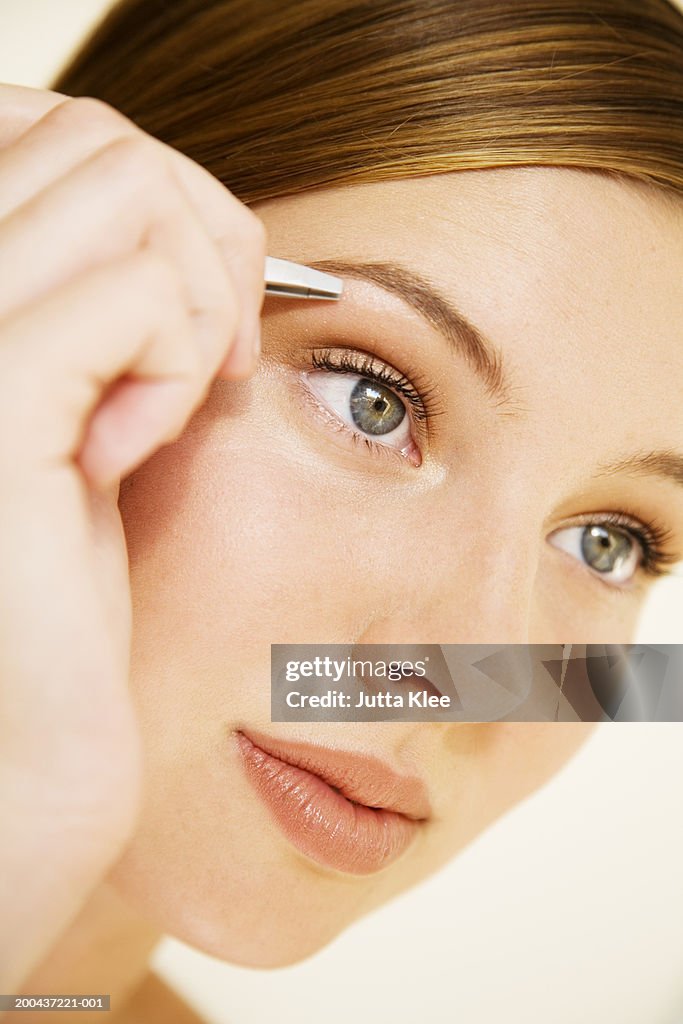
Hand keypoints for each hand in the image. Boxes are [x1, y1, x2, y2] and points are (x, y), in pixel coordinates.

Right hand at [0, 84, 266, 990]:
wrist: (26, 734)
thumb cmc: (62, 576)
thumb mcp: (84, 403)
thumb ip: (100, 296)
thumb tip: (177, 203)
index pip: (52, 126)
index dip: (158, 197)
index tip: (193, 310)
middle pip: (102, 142)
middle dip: (202, 238)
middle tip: (210, 358)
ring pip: (127, 190)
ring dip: (201, 293)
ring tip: (185, 398)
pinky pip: (139, 291)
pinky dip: (183, 356)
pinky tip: (145, 446)